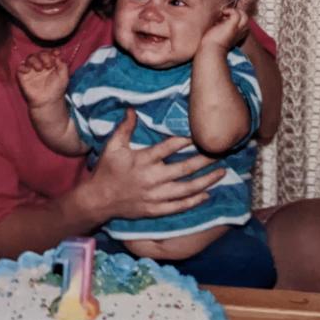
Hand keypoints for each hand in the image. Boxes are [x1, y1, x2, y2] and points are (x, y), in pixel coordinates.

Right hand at [17, 50, 68, 108]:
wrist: (48, 102)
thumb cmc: (56, 89)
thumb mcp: (64, 77)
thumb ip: (63, 65)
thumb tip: (58, 55)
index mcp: (51, 64)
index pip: (50, 53)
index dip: (52, 51)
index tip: (56, 53)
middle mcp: (41, 65)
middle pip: (40, 53)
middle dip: (44, 56)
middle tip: (48, 64)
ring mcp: (32, 70)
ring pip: (30, 58)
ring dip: (35, 60)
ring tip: (40, 68)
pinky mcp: (23, 76)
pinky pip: (20, 67)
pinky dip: (23, 66)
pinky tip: (29, 70)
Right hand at [82, 110, 224, 223]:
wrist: (97, 201)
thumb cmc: (106, 171)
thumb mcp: (113, 146)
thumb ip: (125, 128)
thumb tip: (132, 108)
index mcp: (143, 160)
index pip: (169, 147)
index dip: (186, 140)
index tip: (201, 134)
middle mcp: (152, 178)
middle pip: (184, 168)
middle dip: (205, 160)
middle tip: (220, 152)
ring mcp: (155, 196)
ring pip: (186, 189)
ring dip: (206, 181)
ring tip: (222, 172)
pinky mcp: (155, 210)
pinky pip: (178, 207)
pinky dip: (194, 201)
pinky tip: (207, 195)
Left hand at [201, 5, 249, 51]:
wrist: (211, 50)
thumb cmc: (212, 44)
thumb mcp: (219, 34)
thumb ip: (222, 27)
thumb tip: (219, 19)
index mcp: (237, 34)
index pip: (241, 23)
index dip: (234, 18)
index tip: (223, 18)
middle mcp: (240, 32)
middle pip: (245, 19)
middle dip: (236, 14)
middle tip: (224, 15)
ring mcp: (237, 29)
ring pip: (244, 16)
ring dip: (235, 11)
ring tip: (225, 13)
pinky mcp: (233, 26)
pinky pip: (236, 13)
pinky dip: (230, 10)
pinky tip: (223, 13)